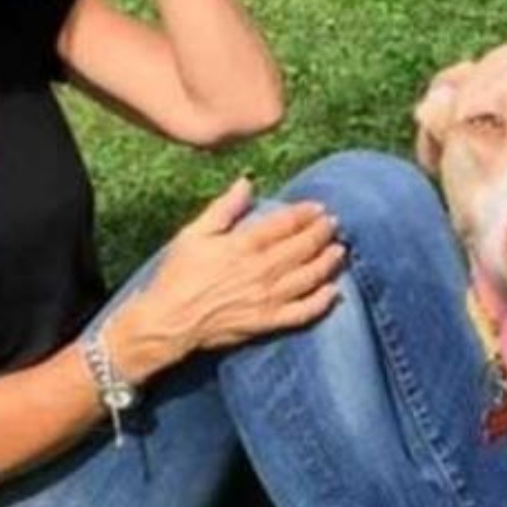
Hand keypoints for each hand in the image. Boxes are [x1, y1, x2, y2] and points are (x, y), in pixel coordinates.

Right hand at [107, 178, 345, 375]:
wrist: (167, 321)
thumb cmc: (177, 275)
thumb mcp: (193, 234)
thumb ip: (223, 208)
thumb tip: (246, 182)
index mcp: (241, 246)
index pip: (282, 225)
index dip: (304, 215)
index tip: (318, 208)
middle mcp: (259, 271)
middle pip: (300, 249)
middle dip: (320, 234)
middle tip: (335, 224)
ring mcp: (265, 299)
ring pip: (306, 278)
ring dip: (326, 263)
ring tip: (340, 251)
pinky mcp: (266, 323)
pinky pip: (301, 313)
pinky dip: (320, 303)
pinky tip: (333, 292)